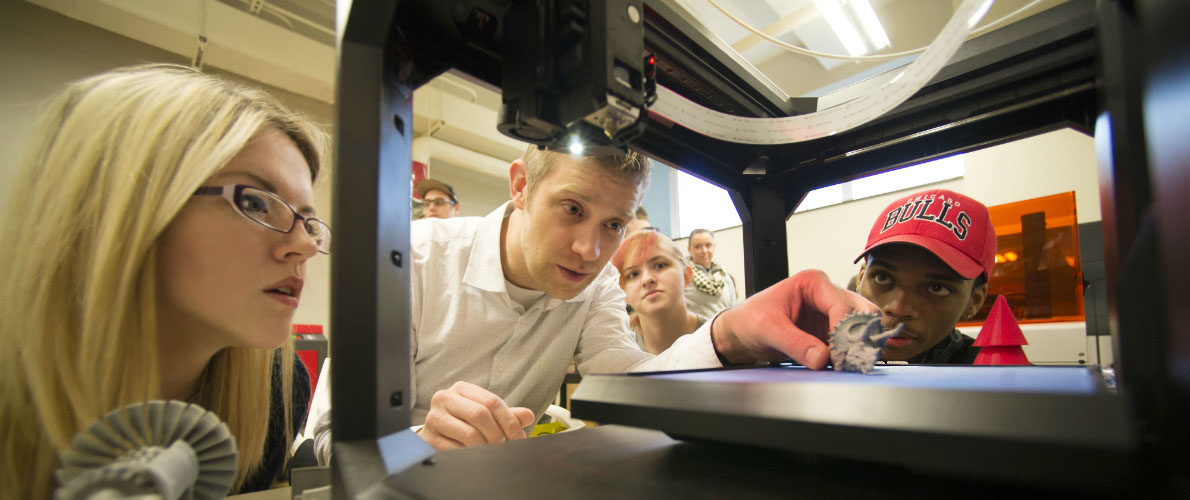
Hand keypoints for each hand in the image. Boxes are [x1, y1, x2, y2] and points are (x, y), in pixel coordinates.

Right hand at [417, 381, 536, 449]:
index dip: (509, 421)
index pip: (491, 401)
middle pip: (480, 415)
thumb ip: (506, 414)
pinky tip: (473, 455)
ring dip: (485, 446)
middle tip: (502, 445)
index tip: (519, 437)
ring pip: (470, 434)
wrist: (435, 434)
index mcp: (461, 389)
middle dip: (497, 434)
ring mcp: (435, 418)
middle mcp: (445, 398)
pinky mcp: (430, 438)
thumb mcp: (484, 413)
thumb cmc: (462, 421)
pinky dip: (470, 455)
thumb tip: (528, 415)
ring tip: (489, 450)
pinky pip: (456, 449)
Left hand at [710, 269, 878, 368]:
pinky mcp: (831, 331)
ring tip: (847, 363)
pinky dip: (851, 352)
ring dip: (859, 344)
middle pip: (862, 310)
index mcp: (813, 283)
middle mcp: (828, 294)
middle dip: (861, 334)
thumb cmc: (750, 320)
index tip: (838, 354)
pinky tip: (842, 365)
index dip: (843, 330)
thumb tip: (822, 359)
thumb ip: (794, 343)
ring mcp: (832, 313)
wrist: (742, 333)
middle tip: (852, 357)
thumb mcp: (768, 330)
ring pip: (862, 326)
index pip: (841, 304)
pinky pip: (851, 341)